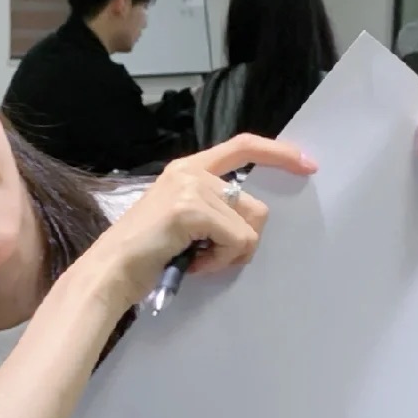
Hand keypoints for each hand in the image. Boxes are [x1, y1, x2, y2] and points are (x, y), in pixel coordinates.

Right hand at [77, 132, 316, 314]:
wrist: (110, 271)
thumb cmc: (143, 255)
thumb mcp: (181, 222)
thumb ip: (211, 210)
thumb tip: (251, 224)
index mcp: (187, 170)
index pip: (243, 146)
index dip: (279, 153)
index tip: (308, 165)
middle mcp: (191, 172)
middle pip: (255, 205)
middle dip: (243, 240)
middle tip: (209, 258)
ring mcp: (192, 188)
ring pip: (250, 225)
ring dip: (229, 253)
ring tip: (195, 260)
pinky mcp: (192, 210)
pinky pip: (237, 240)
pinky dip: (220, 261)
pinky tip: (191, 265)